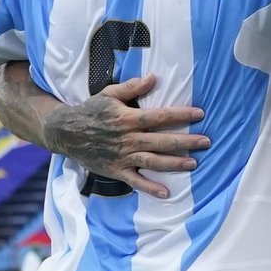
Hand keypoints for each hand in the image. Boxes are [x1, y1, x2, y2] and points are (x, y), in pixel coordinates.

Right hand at [43, 74, 208, 199]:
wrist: (64, 132)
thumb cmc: (90, 110)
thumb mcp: (108, 94)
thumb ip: (132, 87)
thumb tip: (154, 77)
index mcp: (127, 119)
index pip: (160, 116)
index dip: (181, 115)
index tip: (200, 114)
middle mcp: (127, 138)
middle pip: (162, 141)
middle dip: (186, 141)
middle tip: (207, 142)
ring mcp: (122, 156)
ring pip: (153, 161)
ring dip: (174, 163)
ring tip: (194, 163)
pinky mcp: (115, 170)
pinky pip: (134, 181)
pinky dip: (150, 187)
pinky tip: (166, 192)